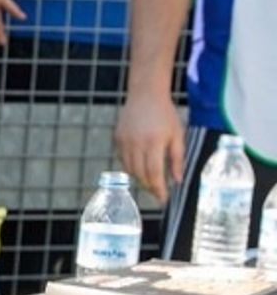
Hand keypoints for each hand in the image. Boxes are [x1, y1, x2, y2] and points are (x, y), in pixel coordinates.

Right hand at [115, 89, 184, 203]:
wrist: (145, 94)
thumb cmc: (165, 114)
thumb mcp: (177, 135)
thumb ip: (177, 159)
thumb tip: (177, 180)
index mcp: (154, 142)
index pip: (154, 173)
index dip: (158, 189)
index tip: (163, 199)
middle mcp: (136, 143)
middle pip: (140, 174)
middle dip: (149, 186)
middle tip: (158, 192)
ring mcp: (124, 141)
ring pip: (129, 169)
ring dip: (140, 178)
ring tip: (150, 180)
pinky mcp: (117, 139)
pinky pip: (123, 159)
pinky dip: (131, 166)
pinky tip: (140, 165)